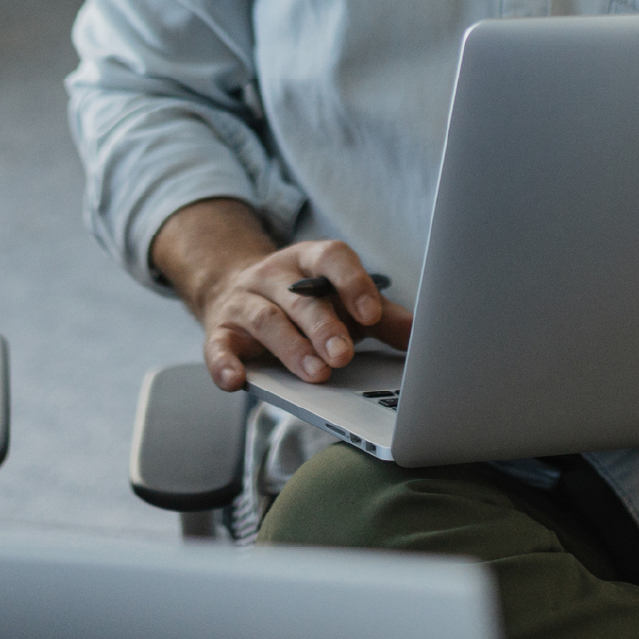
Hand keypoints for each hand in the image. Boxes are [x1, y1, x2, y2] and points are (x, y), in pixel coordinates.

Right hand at [196, 242, 412, 390]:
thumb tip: (421, 334)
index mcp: (309, 261)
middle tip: (343, 355)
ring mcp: (244, 301)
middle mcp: (274, 276)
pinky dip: (224, 364)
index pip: (331, 258)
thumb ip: (379, 317)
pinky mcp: (220, 331)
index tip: (370, 313)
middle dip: (323, 327)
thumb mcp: (342, 302)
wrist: (237, 293)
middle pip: (300, 298)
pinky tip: (236, 380)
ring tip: (316, 374)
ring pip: (266, 320)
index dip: (352, 282)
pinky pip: (217, 346)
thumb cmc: (305, 303)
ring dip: (291, 348)